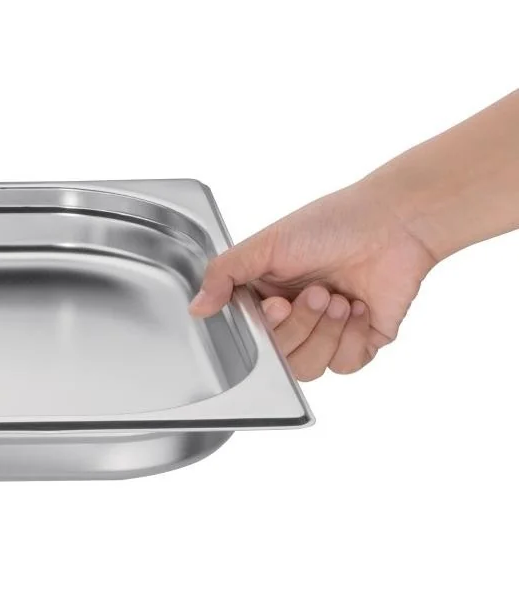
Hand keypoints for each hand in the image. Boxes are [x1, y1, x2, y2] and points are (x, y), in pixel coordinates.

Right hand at [189, 177, 437, 379]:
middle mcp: (295, 317)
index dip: (265, 330)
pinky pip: (346, 365)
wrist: (394, 223)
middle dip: (301, 325)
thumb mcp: (267, 243)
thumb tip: (196, 307)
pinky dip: (353, 339)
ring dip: (326, 333)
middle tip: (319, 291)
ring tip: (340, 299)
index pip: (251, 336)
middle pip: (281, 357)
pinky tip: (360, 308)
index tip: (277, 304)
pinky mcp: (362, 341)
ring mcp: (328, 332)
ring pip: (311, 368)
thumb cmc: (334, 223)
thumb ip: (224, 274)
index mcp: (267, 295)